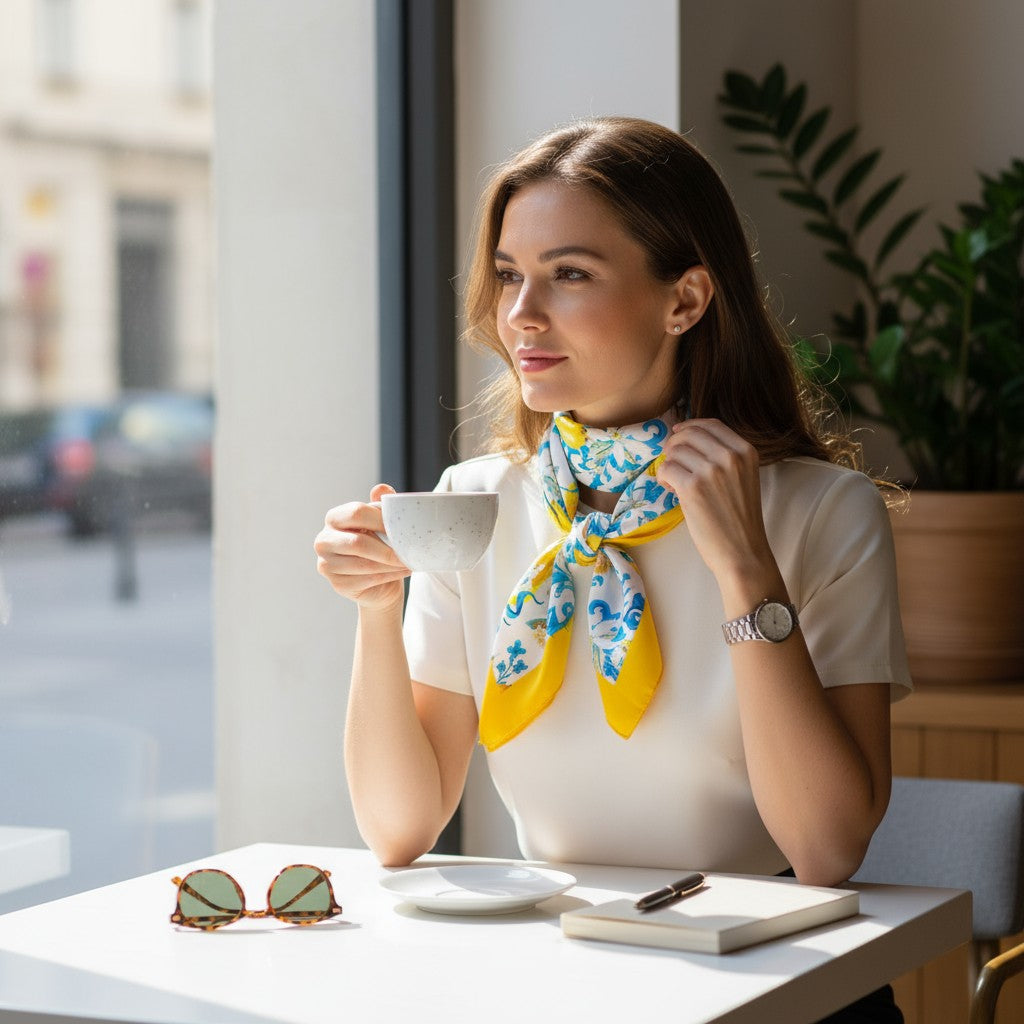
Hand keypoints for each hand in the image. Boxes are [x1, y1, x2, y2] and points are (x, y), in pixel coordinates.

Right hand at [314, 483, 410, 610]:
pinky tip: (401, 571)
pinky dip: (389, 576)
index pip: (356, 512)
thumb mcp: (382, 523)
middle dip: (388, 549)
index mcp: (334, 518)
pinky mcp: (337, 584)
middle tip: (409, 552)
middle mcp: (324, 540)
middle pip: (358, 542)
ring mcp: (327, 564)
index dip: (381, 519)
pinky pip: (368, 579)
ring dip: (391, 564)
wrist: (379, 581)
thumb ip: (382, 505)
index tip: (402, 527)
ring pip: (365, 564)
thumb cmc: (380, 545)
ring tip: (408, 562)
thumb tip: (381, 489)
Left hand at [656, 419, 780, 603]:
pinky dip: (663, 478)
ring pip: (674, 451)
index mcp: (746, 451)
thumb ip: (723, 458)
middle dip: (674, 445)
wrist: (743, 553)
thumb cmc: (739, 520)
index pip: (711, 424)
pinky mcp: (692, 487)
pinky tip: (671, 491)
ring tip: (674, 483)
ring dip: (668, 464)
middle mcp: (730, 456)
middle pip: (689, 434)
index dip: (690, 426)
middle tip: (671, 462)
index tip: (678, 433)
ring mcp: (711, 470)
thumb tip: (685, 438)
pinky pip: (666, 469)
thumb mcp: (742, 478)